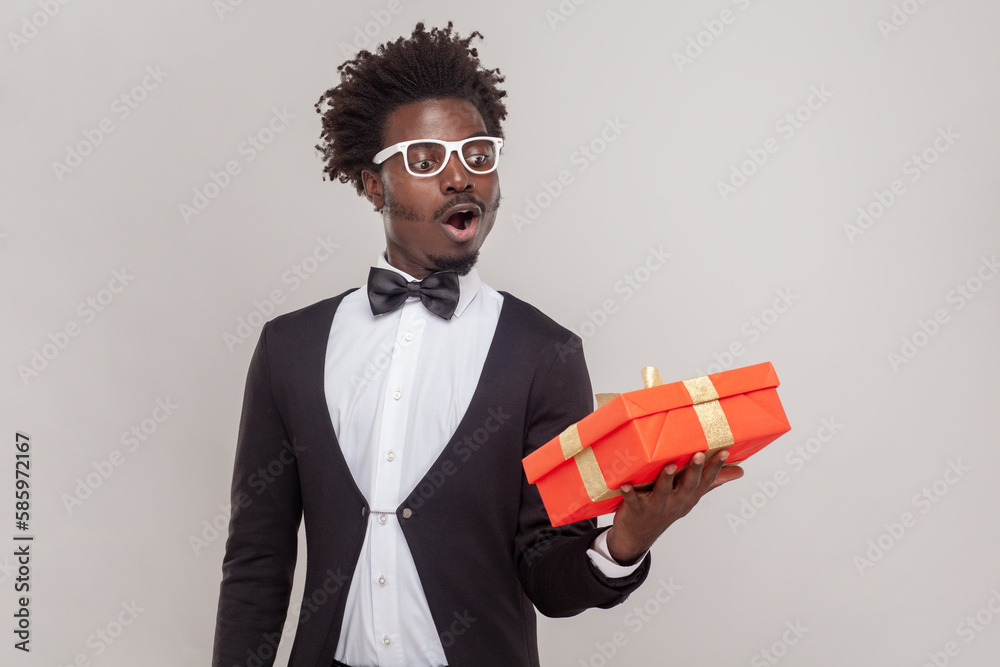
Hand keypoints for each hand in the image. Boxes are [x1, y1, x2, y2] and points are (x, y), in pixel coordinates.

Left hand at [605, 449, 743, 564]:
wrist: (637, 536)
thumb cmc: (665, 509)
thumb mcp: (690, 498)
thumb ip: (712, 482)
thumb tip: (739, 471)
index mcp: (688, 497)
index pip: (706, 481)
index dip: (716, 467)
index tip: (725, 451)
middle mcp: (675, 501)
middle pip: (687, 486)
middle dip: (694, 471)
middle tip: (699, 454)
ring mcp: (656, 506)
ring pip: (662, 492)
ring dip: (665, 479)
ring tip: (669, 466)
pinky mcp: (636, 509)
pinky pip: (632, 501)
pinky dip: (629, 494)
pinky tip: (625, 485)